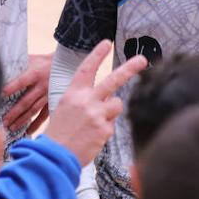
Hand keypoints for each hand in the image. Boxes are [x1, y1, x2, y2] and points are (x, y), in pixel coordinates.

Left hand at [2, 53, 50, 132]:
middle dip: (14, 112)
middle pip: (26, 101)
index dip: (10, 89)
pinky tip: (29, 131)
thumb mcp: (32, 59)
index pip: (21, 82)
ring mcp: (47, 95)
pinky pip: (44, 115)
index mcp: (35, 74)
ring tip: (12, 127)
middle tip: (4, 121)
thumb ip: (19, 65)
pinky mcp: (52, 101)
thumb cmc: (44, 61)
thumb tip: (2, 67)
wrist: (65, 63)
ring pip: (34, 110)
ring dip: (22, 120)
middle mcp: (42, 86)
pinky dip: (37, 124)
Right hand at [44, 40, 146, 164]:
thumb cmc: (59, 133)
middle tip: (143, 60)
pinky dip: (104, 130)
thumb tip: (106, 96)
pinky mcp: (105, 129)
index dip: (97, 55)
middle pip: (112, 80)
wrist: (55, 156)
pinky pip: (112, 125)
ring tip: (95, 123)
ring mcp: (97, 114)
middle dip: (129, 68)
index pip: (86, 69)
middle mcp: (86, 100)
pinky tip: (92, 137)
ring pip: (117, 105)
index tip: (106, 43)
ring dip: (111, 112)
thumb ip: (84, 99)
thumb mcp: (64, 108)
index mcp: (73, 93)